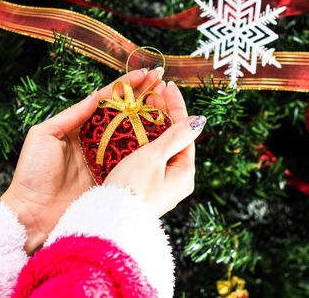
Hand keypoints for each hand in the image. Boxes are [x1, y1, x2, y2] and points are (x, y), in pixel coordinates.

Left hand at [1, 68, 162, 252]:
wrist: (33, 215)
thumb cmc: (32, 173)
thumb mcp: (44, 135)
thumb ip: (72, 114)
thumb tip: (97, 94)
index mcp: (79, 127)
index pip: (107, 100)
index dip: (127, 86)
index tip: (146, 73)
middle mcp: (96, 141)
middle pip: (125, 114)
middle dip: (144, 97)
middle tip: (163, 84)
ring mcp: (107, 159)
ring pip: (133, 133)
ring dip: (150, 118)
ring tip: (168, 102)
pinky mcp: (113, 177)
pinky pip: (134, 159)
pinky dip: (148, 146)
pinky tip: (163, 134)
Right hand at [104, 81, 205, 216]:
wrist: (109, 222)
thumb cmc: (132, 188)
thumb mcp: (155, 157)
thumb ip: (176, 136)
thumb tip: (199, 121)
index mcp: (184, 173)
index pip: (185, 132)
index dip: (177, 107)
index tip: (168, 87)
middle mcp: (176, 179)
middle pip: (174, 138)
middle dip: (164, 113)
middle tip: (154, 92)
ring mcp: (161, 184)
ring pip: (160, 147)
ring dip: (153, 124)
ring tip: (144, 103)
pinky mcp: (145, 187)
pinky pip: (149, 157)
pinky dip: (144, 140)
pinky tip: (134, 128)